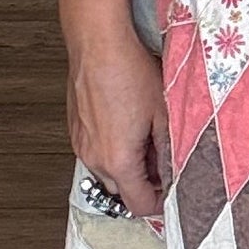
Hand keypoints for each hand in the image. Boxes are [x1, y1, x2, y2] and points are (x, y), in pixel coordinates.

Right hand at [66, 32, 170, 217]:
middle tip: (162, 160)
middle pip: (122, 191)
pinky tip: (126, 124)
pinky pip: (96, 152)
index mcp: (118, 160)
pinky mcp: (75, 129)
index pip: (139, 204)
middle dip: (144, 182)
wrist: (98, 44)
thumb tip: (174, 169)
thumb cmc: (130, 72)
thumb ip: (169, 150)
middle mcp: (94, 158)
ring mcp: (81, 144)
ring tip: (145, 137)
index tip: (170, 190)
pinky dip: (112, 149)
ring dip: (127, 165)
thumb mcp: (163, 114)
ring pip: (108, 171)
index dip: (159, 201)